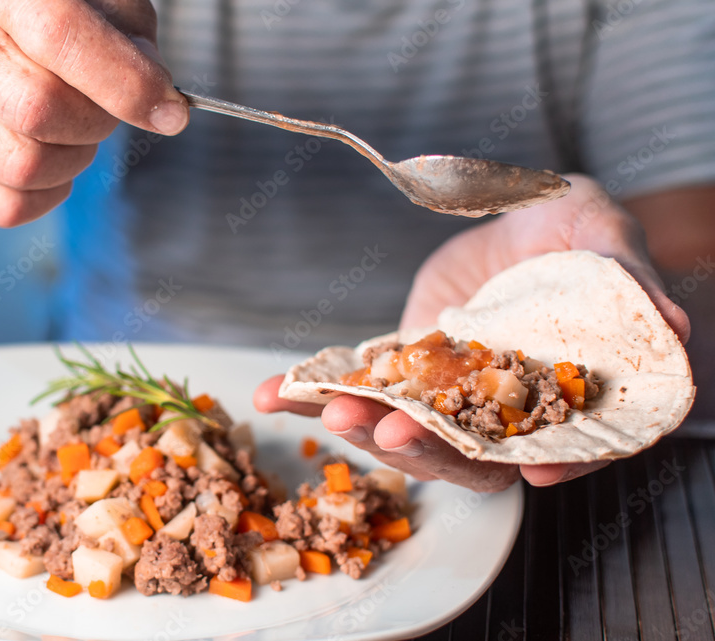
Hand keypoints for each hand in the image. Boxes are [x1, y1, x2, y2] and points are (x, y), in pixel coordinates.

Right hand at [0, 0, 188, 226]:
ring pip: (23, 167)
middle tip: (105, 110)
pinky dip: (47, 194)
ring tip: (73, 130)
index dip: (125, 80)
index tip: (169, 110)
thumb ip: (127, 30)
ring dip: (74, 160)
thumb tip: (159, 99)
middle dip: (97, 122)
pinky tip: (50, 160)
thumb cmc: (28, 10)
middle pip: (38, 107)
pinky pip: (4, 206)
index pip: (58, 30)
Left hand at [254, 175, 690, 491]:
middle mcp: (501, 408)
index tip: (528, 471)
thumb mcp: (602, 232)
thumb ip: (630, 280)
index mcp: (563, 392)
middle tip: (389, 431)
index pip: (568, 442)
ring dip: (364, 426)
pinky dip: (312, 393)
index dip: (552, 460)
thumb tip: (672, 325)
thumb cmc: (574, 226)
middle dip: (428, 449)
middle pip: (470, 453)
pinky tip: (272, 392)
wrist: (515, 216)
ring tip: (322, 406)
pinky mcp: (401, 368)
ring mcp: (445, 393)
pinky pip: (357, 390)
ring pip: (407, 430)